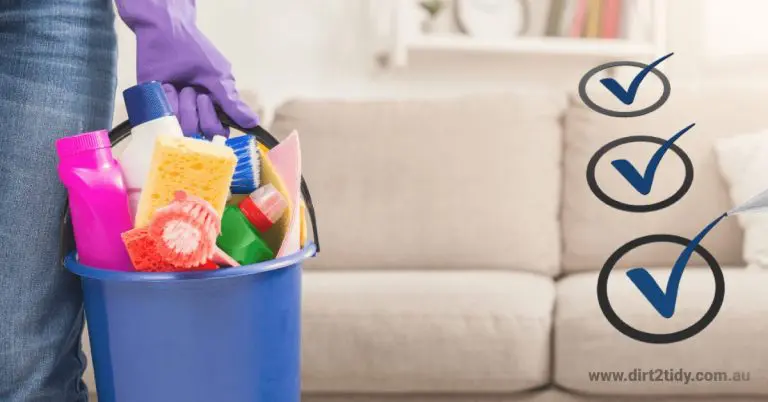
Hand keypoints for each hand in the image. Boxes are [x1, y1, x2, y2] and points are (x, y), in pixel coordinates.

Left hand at [115, 0, 258, 137]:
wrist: (165, 31)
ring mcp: (172, 110)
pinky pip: (161, 118)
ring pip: (179, 126)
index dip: (213, 122)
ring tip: (178, 84)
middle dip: (196, 109)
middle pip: (198, 131)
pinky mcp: (153, 105)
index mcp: (212, 107)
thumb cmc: (195, 52)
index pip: (216, 132)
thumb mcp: (218, 77)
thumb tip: (254, 123)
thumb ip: (233, 103)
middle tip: (192, 88)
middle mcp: (193, 113)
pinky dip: (166, 99)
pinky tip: (165, 85)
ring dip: (182, 102)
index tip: (208, 99)